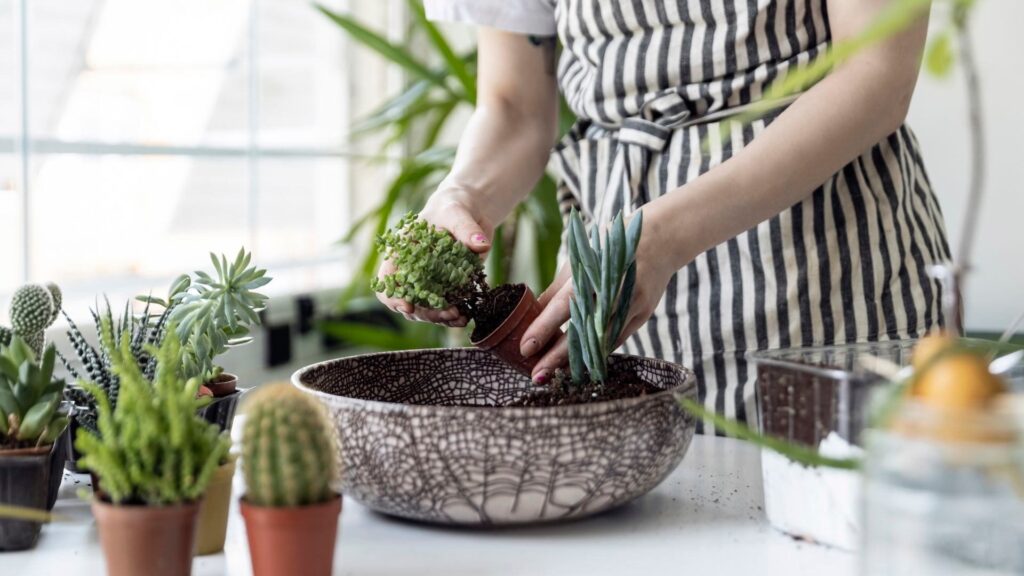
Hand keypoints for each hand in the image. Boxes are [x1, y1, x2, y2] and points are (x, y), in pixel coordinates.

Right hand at [376, 188, 492, 325]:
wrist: (469, 212)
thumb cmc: (453, 207)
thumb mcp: (457, 213)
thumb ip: (466, 229)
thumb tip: (481, 245)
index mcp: (402, 252)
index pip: (387, 279)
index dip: (393, 296)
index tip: (409, 306)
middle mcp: (411, 271)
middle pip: (407, 301)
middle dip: (426, 312)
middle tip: (448, 313)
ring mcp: (429, 283)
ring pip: (425, 310)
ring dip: (440, 318)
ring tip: (459, 317)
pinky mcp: (448, 289)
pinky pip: (445, 308)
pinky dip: (453, 316)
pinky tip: (465, 317)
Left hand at [519, 207, 686, 381]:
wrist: (660, 238)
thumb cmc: (609, 247)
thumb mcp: (580, 261)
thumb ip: (558, 291)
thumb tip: (533, 317)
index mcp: (594, 272)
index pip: (565, 306)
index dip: (544, 328)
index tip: (525, 348)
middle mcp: (615, 291)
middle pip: (584, 331)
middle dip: (558, 356)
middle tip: (537, 376)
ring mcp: (632, 305)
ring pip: (601, 341)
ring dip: (576, 360)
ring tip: (553, 375)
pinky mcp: (642, 315)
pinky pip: (615, 339)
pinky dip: (596, 353)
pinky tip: (579, 365)